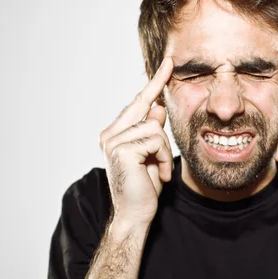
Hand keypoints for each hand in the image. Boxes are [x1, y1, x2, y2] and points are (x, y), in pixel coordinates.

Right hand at [98, 57, 173, 226]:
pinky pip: (156, 139)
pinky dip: (163, 158)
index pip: (137, 103)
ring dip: (164, 151)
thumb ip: (152, 131)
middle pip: (144, 106)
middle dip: (158, 97)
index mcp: (115, 134)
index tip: (167, 62)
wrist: (135, 216)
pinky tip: (157, 176)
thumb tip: (157, 107)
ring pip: (155, 126)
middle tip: (168, 83)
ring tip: (158, 172)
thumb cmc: (145, 187)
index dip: (153, 83)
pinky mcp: (121, 149)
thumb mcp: (153, 155)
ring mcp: (112, 141)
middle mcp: (109, 134)